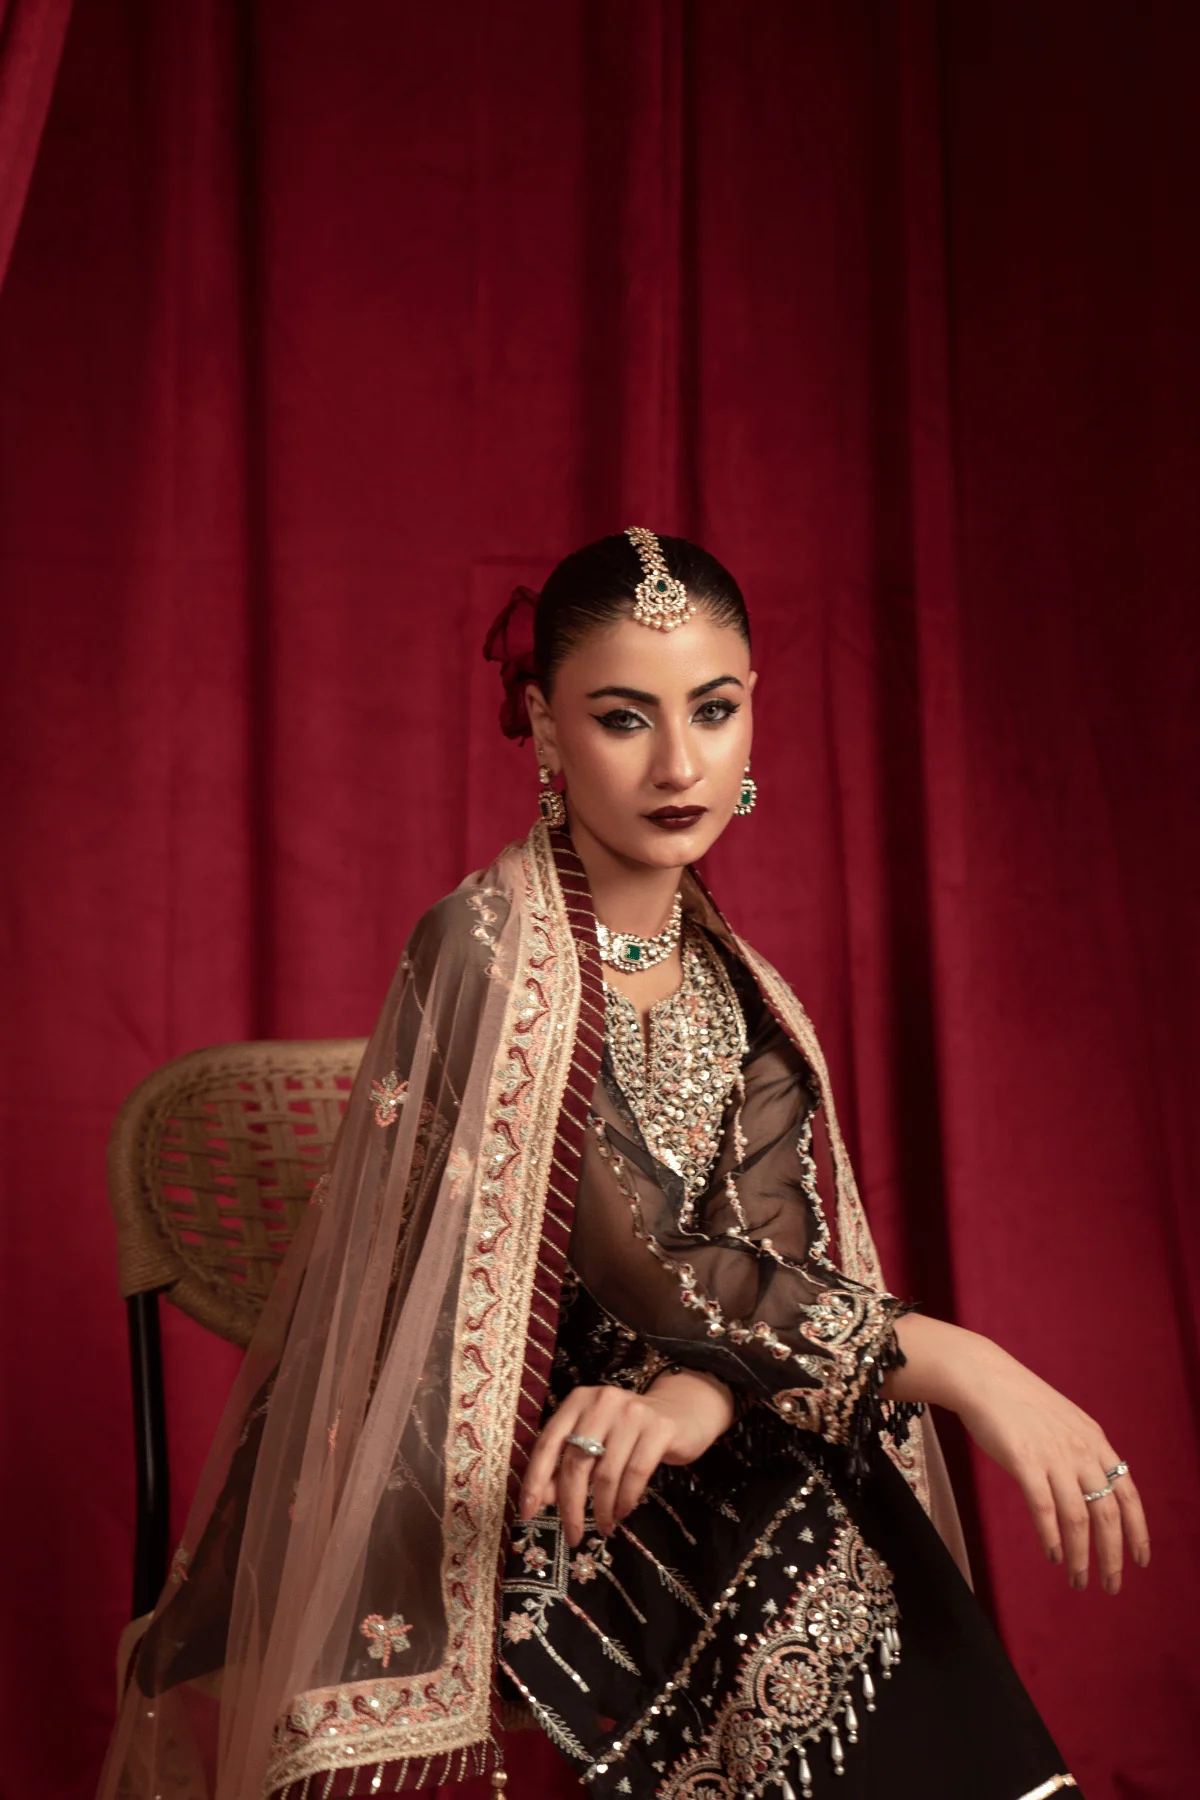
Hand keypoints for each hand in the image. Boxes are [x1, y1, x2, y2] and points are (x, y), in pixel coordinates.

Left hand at [519, 1370, 734, 1546]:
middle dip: (571, 1505)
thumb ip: (566, 1465)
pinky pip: (635, 1474)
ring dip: (602, 1508)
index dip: (535, 1480)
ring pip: (605, 1473)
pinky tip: (622, 1513)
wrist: (682, 1412)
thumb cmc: (628, 1432)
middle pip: (576, 1462)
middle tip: (573, 1534)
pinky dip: (625, 1500)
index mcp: (578, 1401)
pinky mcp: (658, 1428)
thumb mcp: (595, 1443)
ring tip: (604, 1525)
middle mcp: (602, 1402)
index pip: (548, 1443)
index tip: (527, 1513)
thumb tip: (543, 1498)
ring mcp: (632, 1413)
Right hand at [886, 1314, 1150, 1593]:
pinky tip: (1051, 1555)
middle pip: (1107, 1514)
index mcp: (1095, 1440)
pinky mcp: (1024, 1461)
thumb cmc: (1019, 1401)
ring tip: (1078, 1579)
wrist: (983, 1377)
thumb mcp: (1065, 1421)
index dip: (1138, 1531)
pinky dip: (1051, 1537)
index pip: (1128, 1494)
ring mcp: (1053, 1456)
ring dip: (1080, 1556)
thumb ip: (1082, 1451)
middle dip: (1112, 1556)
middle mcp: (1081, 1450)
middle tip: (1110, 1585)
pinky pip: (1044, 1508)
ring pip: (1078, 1518)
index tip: (1141, 1560)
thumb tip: (1093, 1488)